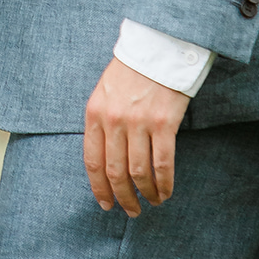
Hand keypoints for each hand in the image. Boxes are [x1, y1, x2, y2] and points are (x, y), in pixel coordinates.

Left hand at [83, 58, 189, 214]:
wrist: (156, 48)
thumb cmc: (130, 71)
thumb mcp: (104, 93)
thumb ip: (102, 122)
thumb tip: (105, 159)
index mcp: (94, 113)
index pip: (92, 161)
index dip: (99, 188)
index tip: (105, 204)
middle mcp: (114, 121)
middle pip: (115, 171)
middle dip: (122, 197)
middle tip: (130, 211)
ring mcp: (138, 122)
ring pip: (139, 172)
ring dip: (145, 194)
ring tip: (151, 203)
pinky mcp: (164, 123)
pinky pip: (162, 163)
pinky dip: (164, 183)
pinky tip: (166, 192)